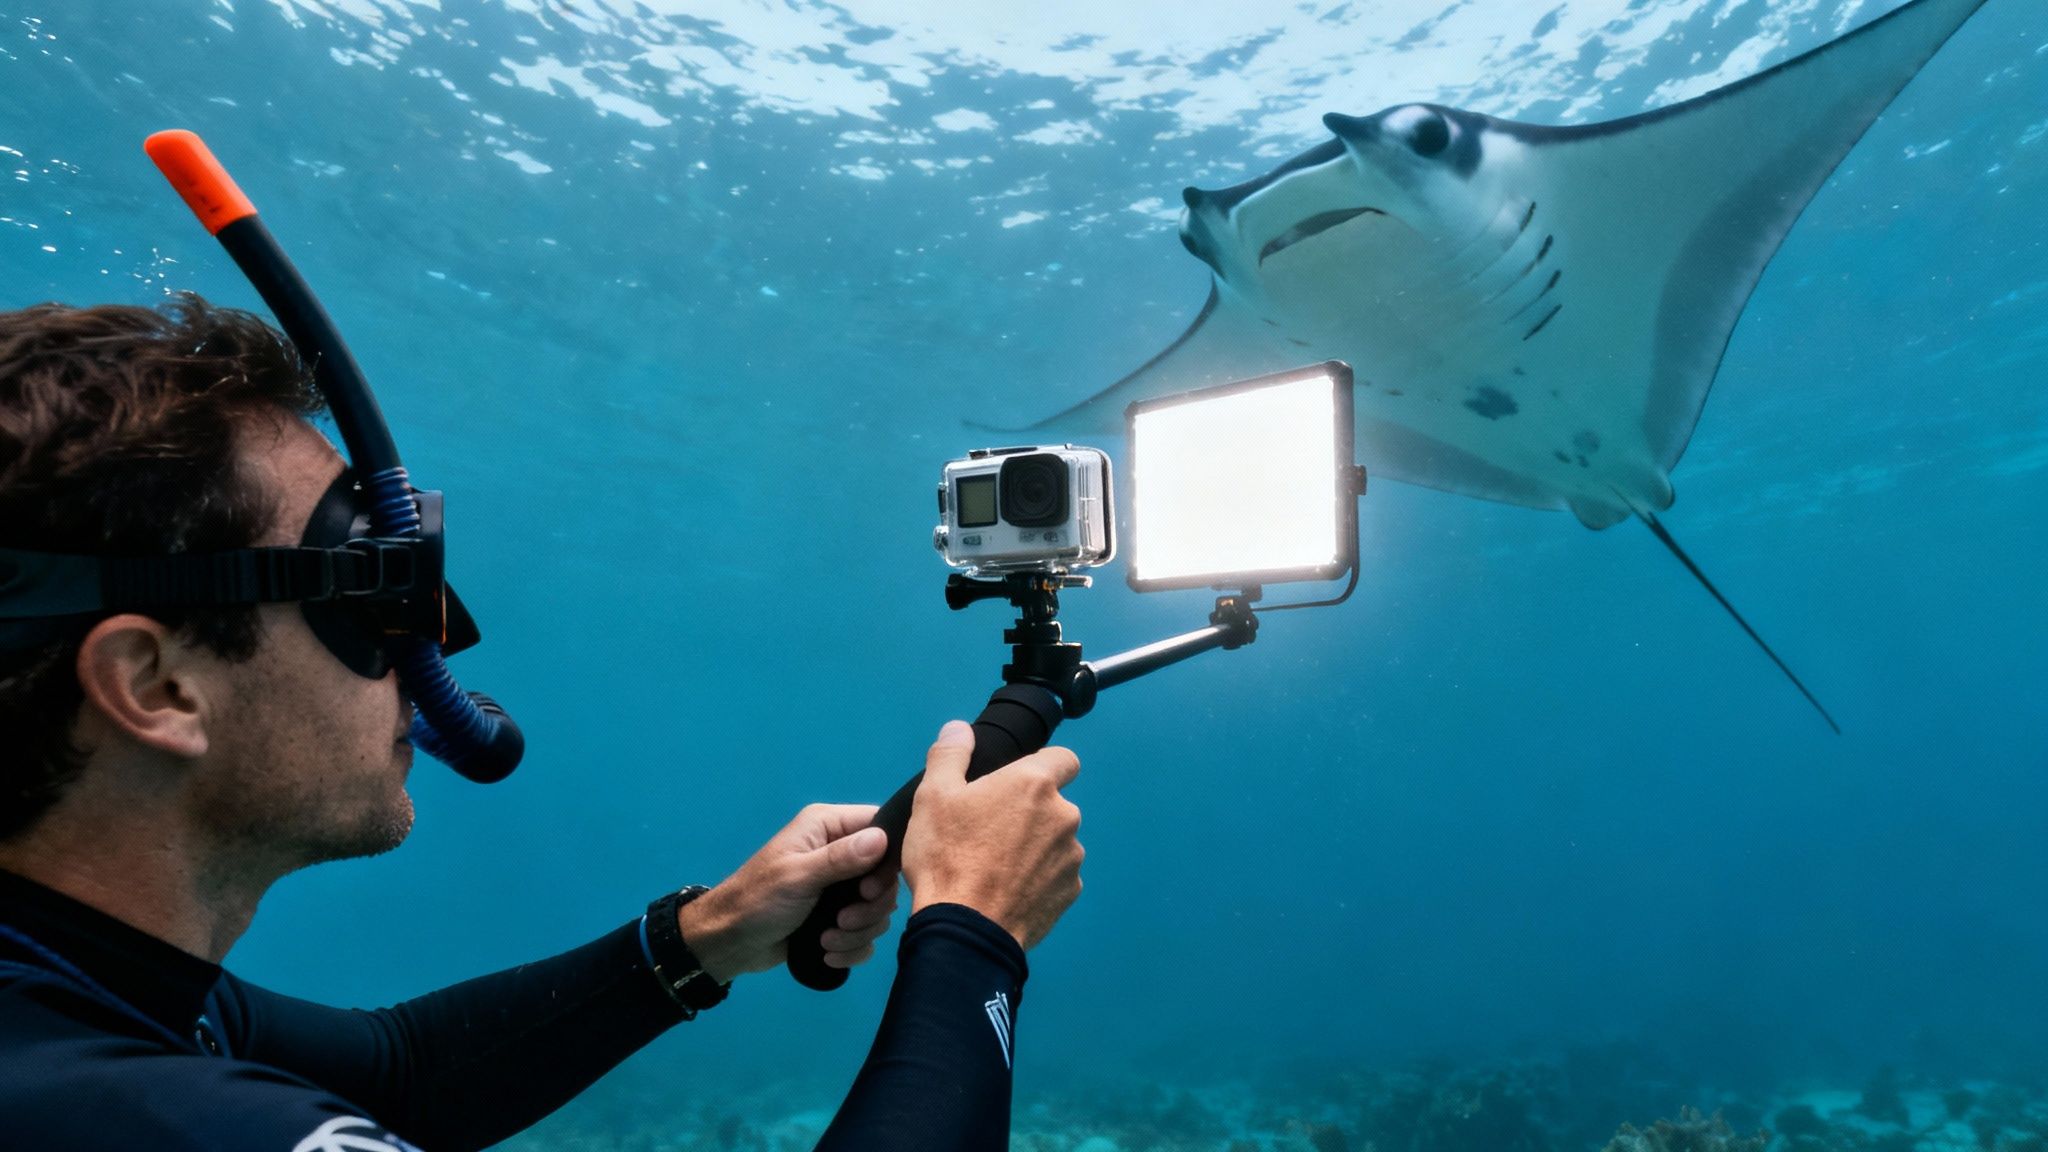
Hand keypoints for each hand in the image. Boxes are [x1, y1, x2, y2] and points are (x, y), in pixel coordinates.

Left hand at [675, 804, 900, 983]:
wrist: (729, 943)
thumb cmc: (756, 900)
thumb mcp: (797, 876)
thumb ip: (840, 858)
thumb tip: (882, 839)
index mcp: (828, 826)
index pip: (881, 826)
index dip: (887, 859)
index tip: (870, 889)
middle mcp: (839, 851)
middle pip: (886, 875)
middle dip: (869, 906)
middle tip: (844, 920)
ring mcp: (840, 887)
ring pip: (879, 908)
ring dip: (858, 931)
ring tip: (827, 940)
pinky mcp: (839, 917)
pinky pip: (866, 932)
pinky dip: (852, 947)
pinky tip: (828, 952)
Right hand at [901, 720, 1083, 949]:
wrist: (966, 931)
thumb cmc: (947, 858)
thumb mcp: (933, 797)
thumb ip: (950, 755)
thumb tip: (959, 728)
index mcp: (1034, 784)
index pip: (1064, 759)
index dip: (1044, 766)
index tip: (1017, 783)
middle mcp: (1064, 816)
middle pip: (1054, 804)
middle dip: (1029, 812)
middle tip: (988, 831)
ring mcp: (1071, 857)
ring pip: (1055, 841)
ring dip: (1034, 847)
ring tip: (995, 866)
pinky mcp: (1070, 892)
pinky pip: (1056, 875)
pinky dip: (1037, 879)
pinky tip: (1007, 890)